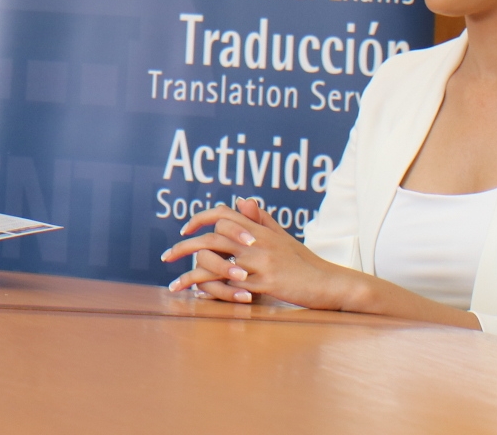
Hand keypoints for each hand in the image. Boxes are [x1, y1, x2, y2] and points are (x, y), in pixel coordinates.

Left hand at [162, 197, 361, 306]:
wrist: (330, 283)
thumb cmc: (306, 263)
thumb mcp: (284, 237)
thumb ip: (262, 220)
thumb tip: (243, 200)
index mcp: (260, 230)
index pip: (224, 214)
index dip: (201, 218)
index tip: (185, 229)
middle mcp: (257, 242)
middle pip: (212, 237)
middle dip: (184, 246)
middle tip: (166, 256)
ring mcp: (260, 262)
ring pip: (216, 262)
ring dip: (190, 274)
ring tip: (173, 284)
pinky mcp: (265, 283)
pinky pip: (232, 285)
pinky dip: (213, 290)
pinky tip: (199, 296)